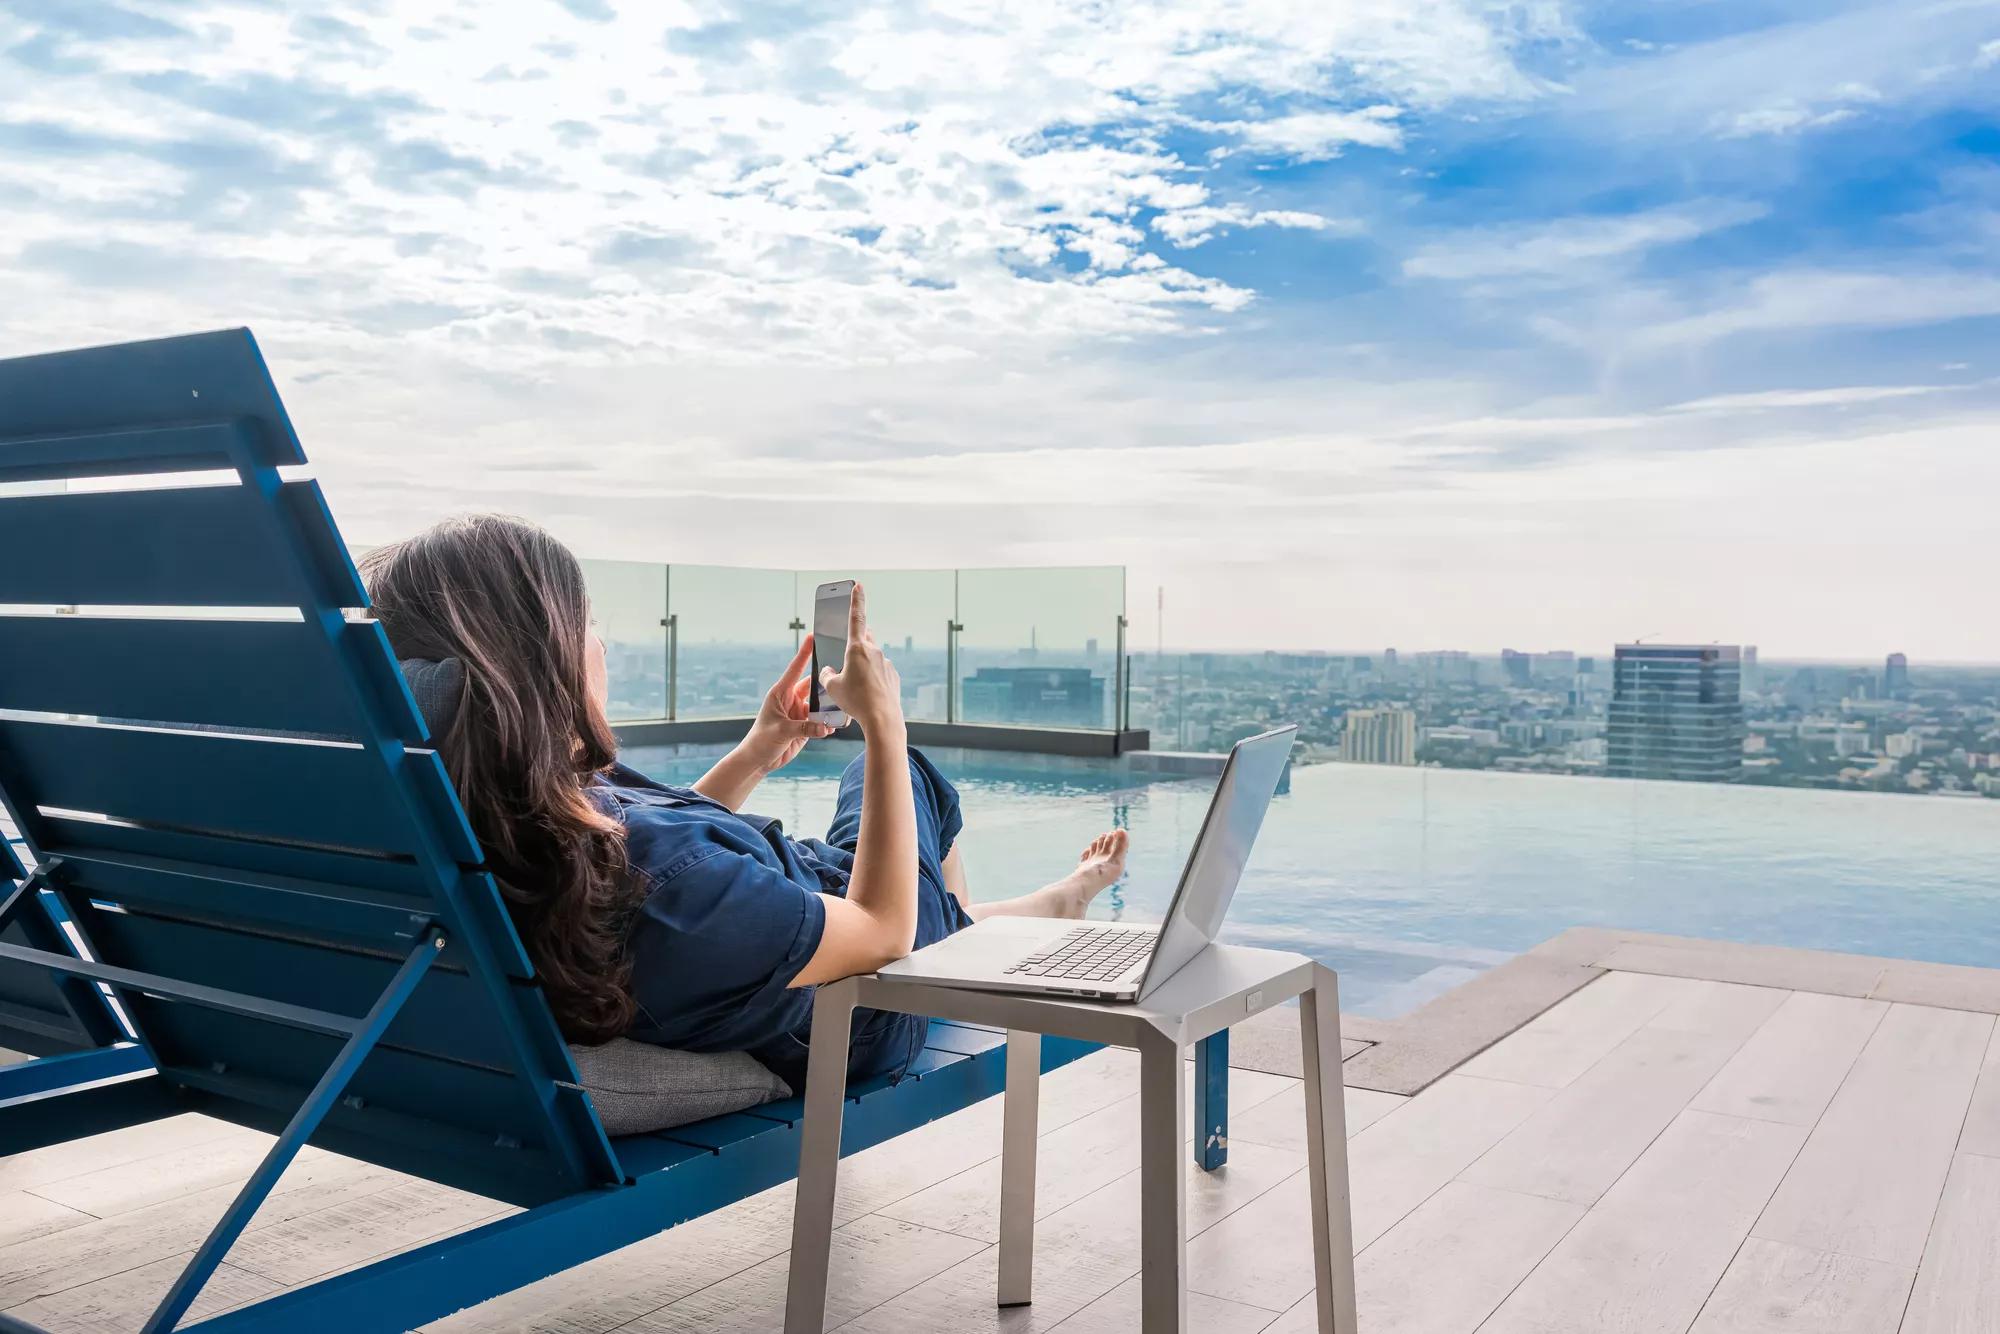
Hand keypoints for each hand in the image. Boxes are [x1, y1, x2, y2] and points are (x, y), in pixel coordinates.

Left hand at [742, 635, 835, 773]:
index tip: (814, 636)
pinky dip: (828, 722)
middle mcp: (792, 699)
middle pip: (813, 685)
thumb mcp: (781, 732)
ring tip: (843, 704)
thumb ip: (804, 728)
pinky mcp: (805, 725)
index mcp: (781, 693)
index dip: (805, 652)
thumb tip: (825, 727)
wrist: (758, 761)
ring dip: (830, 705)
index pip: (795, 669)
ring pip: (820, 703)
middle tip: (841, 672)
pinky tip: (835, 725)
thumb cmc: (761, 741)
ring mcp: (799, 712)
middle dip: (826, 680)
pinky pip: (821, 720)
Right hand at [818, 583, 903, 736]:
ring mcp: (886, 663)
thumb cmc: (855, 701)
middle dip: (856, 641)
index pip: (856, 617)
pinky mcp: (893, 676)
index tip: (859, 585)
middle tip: (847, 654)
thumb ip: (826, 675)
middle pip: (865, 638)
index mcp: (857, 648)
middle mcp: (874, 651)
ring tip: (854, 686)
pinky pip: (880, 672)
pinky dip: (873, 679)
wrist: (882, 718)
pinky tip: (867, 694)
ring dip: (863, 665)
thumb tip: (827, 671)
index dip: (856, 600)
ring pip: (872, 658)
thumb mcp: (832, 688)